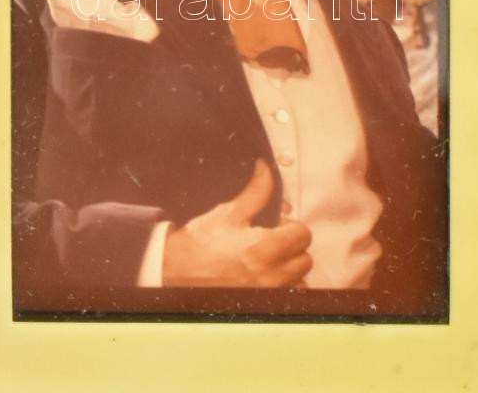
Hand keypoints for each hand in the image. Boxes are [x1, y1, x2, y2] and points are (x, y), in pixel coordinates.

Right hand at [162, 159, 311, 286]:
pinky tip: (263, 277)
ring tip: (267, 260)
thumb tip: (265, 170)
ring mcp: (267, 294)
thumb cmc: (198, 245)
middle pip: (304, 258)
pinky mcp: (261, 308)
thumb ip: (255, 191)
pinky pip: (287, 298)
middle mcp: (271, 276)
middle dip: (291, 246)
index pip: (302, 234)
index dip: (290, 225)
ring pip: (299, 280)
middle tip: (270, 240)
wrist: (173, 273)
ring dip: (289, 268)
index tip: (275, 225)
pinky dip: (282, 288)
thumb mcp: (228, 212)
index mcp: (265, 248)